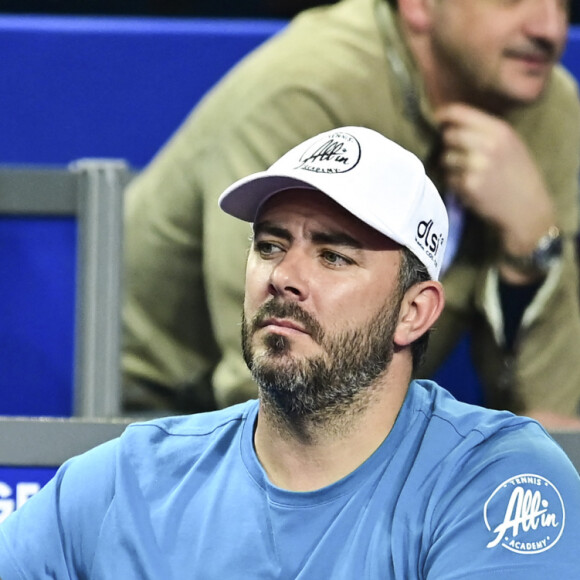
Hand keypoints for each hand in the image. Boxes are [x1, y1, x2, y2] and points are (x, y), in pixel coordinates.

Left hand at [435, 104, 556, 281]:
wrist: (526, 208)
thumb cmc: (518, 174)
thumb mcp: (510, 143)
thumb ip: (484, 131)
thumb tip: (452, 122)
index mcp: (499, 130)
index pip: (461, 113)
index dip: (444, 114)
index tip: (437, 118)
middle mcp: (488, 145)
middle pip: (449, 135)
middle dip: (449, 144)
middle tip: (457, 152)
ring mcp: (476, 165)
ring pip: (445, 158)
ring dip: (450, 165)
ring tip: (467, 172)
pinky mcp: (468, 185)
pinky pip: (448, 177)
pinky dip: (454, 182)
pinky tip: (469, 186)